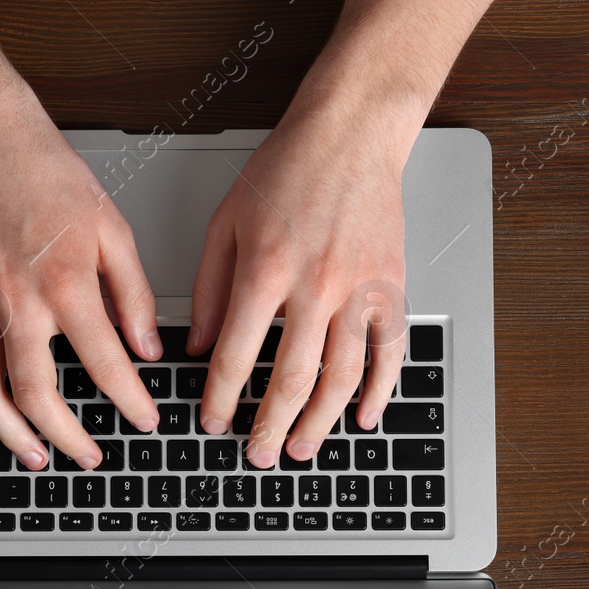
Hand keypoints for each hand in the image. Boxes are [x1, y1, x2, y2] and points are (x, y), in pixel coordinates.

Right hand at [0, 92, 162, 469]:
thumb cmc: (46, 176)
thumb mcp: (113, 229)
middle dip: (69, 437)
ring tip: (37, 458)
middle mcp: (17, 304)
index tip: (145, 419)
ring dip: (13, 435)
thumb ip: (133, 294)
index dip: (130, 401)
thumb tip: (148, 347)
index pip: (105, 365)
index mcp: (65, 286)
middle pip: (39, 396)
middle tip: (91, 455)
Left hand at [189, 108, 409, 467]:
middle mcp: (315, 284)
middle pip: (292, 379)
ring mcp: (359, 288)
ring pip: (342, 376)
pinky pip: (389, 352)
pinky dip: (379, 392)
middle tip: (259, 455)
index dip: (219, 398)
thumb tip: (197, 349)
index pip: (236, 356)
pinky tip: (363, 418)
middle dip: (270, 426)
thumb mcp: (225, 224)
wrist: (351, 133)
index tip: (211, 422)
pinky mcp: (391, 286)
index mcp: (266, 270)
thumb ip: (209, 290)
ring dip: (320, 422)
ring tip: (301, 447)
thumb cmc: (286, 170)